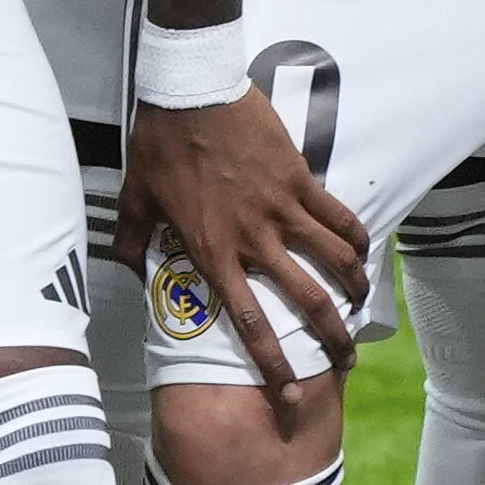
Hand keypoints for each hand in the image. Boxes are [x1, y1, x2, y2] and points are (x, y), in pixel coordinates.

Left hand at [115, 87, 372, 391]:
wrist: (191, 90)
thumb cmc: (160, 143)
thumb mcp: (134, 196)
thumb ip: (129, 236)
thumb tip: (119, 265)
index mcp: (212, 252)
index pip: (250, 322)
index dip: (274, 364)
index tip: (290, 394)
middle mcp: (253, 240)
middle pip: (306, 301)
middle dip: (332, 337)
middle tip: (344, 358)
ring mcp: (281, 209)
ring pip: (333, 259)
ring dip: (354, 286)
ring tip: (360, 302)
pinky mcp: (300, 178)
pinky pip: (337, 215)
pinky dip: (356, 236)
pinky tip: (365, 251)